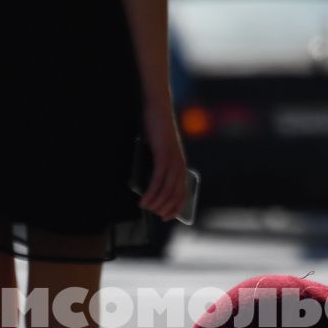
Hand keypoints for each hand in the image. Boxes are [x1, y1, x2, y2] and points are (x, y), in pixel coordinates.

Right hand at [139, 105, 188, 221]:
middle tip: (153, 214)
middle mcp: (180, 165)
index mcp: (181, 165)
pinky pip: (158, 181)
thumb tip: (148, 189)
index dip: (176, 208)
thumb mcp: (156, 152)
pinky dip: (151, 193)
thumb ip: (155, 168)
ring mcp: (173, 161)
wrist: (157, 109)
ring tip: (145, 208)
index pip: (183, 193)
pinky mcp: (164, 156)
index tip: (167, 217)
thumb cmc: (154, 131)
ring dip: (156, 203)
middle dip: (165, 208)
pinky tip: (144, 201)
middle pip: (175, 195)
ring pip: (167, 190)